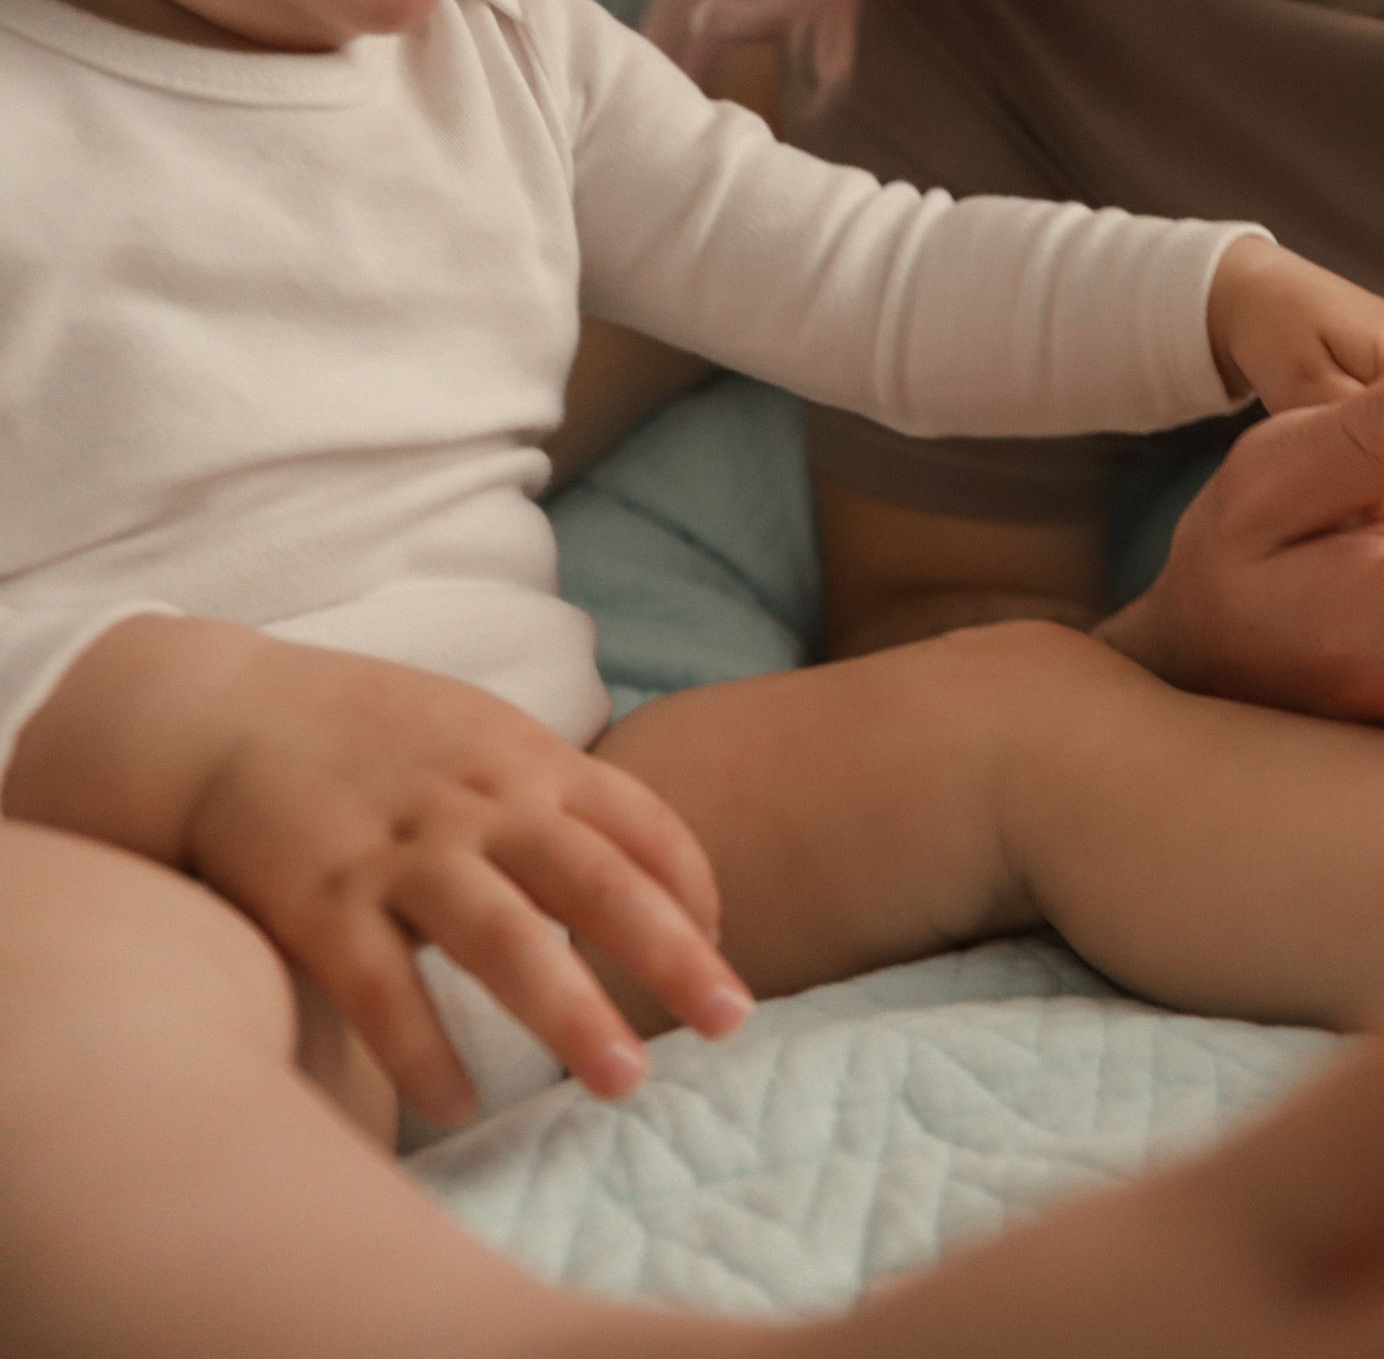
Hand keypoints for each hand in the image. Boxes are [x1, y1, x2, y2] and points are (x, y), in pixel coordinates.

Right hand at [13, 619, 754, 1126]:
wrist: (213, 711)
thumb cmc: (369, 738)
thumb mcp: (481, 734)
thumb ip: (558, 795)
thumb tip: (648, 873)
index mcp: (528, 762)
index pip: (643, 826)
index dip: (693, 889)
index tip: (719, 950)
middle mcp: (479, 804)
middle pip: (599, 883)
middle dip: (673, 955)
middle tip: (734, 1021)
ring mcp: (399, 851)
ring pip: (505, 939)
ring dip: (571, 1013)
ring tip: (627, 1082)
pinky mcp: (316, 899)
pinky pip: (380, 990)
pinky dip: (421, 1052)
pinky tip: (457, 1108)